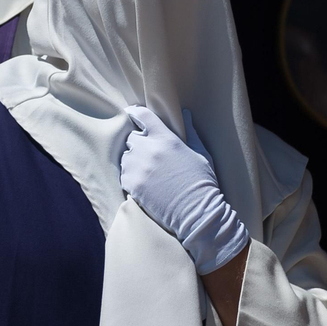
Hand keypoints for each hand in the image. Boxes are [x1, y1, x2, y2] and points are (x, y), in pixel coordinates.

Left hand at [120, 105, 249, 274]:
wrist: (196, 213)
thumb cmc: (202, 182)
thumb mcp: (201, 153)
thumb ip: (190, 132)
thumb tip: (186, 115)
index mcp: (166, 139)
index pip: (143, 116)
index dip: (135, 113)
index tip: (131, 112)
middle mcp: (149, 150)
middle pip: (132, 137)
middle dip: (138, 142)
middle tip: (148, 153)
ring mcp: (138, 168)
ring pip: (126, 156)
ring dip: (133, 160)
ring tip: (147, 171)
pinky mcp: (132, 185)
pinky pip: (123, 174)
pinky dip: (130, 177)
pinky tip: (143, 183)